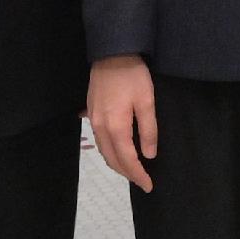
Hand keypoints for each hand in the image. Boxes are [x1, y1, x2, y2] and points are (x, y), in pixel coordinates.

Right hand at [87, 56, 159, 190]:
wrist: (111, 53)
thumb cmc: (133, 76)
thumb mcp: (147, 102)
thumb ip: (148, 130)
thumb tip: (149, 155)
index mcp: (116, 126)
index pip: (127, 159)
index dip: (138, 175)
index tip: (149, 185)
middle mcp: (100, 127)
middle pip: (112, 159)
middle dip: (127, 173)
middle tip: (142, 181)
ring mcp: (93, 120)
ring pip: (103, 151)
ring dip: (117, 164)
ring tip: (132, 170)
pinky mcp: (91, 112)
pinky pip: (99, 140)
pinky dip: (109, 151)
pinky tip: (118, 151)